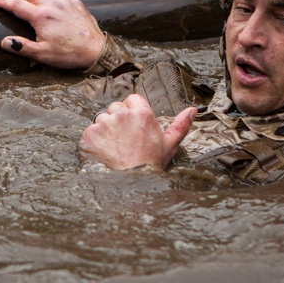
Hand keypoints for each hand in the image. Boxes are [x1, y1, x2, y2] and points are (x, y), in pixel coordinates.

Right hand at [0, 0, 104, 69]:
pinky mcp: (74, 3)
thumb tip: (4, 42)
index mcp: (41, 17)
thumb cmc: (69, 54)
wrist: (96, 49)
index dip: (2, 0)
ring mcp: (64, 2)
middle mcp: (51, 5)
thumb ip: (22, 47)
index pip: (16, 5)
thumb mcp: (43, 54)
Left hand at [80, 94, 196, 169]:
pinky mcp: (91, 134)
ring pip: (102, 118)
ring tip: (115, 147)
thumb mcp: (169, 144)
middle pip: (115, 107)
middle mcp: (122, 114)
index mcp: (142, 114)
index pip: (132, 99)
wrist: (131, 183)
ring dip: (105, 129)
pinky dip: (95, 140)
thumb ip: (180, 124)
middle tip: (125, 139)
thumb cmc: (151, 164)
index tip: (134, 124)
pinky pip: (91, 131)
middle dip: (118, 119)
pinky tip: (104, 151)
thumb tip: (193, 110)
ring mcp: (104, 123)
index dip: (132, 111)